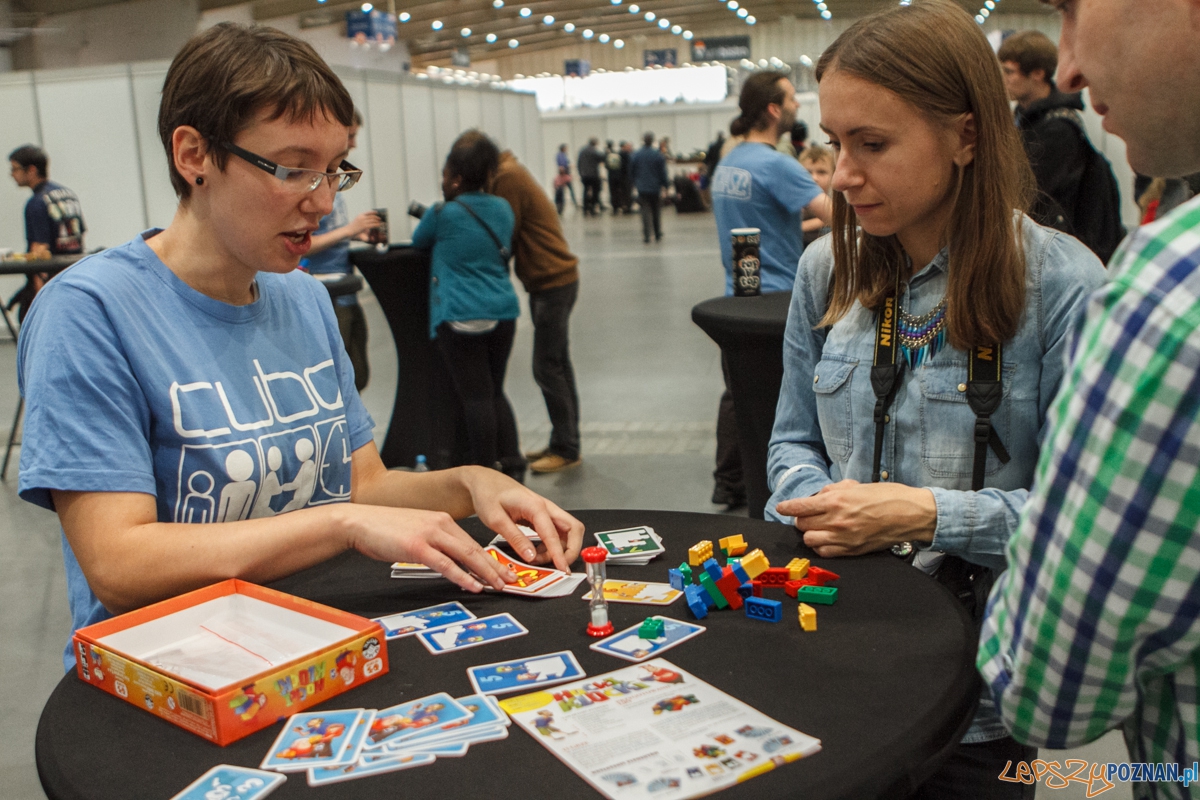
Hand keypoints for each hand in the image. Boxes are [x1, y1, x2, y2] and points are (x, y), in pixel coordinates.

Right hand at [346, 211, 382, 240]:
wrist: (348, 230)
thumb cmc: (352, 227)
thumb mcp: (357, 221)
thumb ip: (362, 220)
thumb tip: (367, 220)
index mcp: (360, 215)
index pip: (368, 212)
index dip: (373, 212)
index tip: (377, 212)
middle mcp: (362, 217)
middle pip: (372, 216)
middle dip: (376, 217)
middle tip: (380, 219)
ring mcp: (363, 221)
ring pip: (373, 220)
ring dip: (377, 221)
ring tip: (380, 222)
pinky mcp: (364, 226)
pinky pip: (372, 225)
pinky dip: (376, 224)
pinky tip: (379, 225)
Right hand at [348, 505, 517, 592]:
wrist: (360, 522)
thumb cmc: (384, 530)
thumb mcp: (416, 532)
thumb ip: (434, 543)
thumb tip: (449, 561)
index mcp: (442, 520)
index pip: (472, 543)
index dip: (490, 559)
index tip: (503, 571)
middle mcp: (440, 524)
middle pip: (475, 549)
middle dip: (495, 566)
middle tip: (511, 580)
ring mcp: (430, 535)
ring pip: (466, 555)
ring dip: (485, 573)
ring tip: (499, 585)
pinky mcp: (417, 547)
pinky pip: (445, 564)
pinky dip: (462, 576)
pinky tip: (473, 585)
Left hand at [462, 468, 584, 570]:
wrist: (485, 482)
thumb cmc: (488, 495)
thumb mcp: (496, 520)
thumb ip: (515, 539)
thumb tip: (531, 557)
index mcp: (535, 506)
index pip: (554, 534)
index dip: (560, 554)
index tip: (563, 569)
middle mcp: (546, 507)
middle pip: (573, 528)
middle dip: (571, 550)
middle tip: (559, 566)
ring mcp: (546, 511)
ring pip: (567, 532)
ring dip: (559, 549)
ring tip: (539, 560)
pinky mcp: (542, 516)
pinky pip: (556, 532)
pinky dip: (551, 545)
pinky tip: (537, 552)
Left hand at [774, 479, 936, 557]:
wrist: (910, 514)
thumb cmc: (886, 497)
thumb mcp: (855, 485)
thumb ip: (832, 491)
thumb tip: (817, 496)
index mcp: (836, 501)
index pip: (800, 507)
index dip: (787, 508)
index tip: (782, 508)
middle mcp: (836, 521)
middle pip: (801, 525)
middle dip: (802, 519)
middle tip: (809, 516)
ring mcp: (843, 538)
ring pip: (810, 540)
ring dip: (810, 534)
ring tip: (818, 528)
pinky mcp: (851, 551)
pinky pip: (825, 552)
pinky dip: (822, 546)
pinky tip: (828, 539)